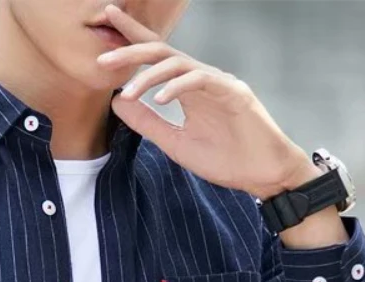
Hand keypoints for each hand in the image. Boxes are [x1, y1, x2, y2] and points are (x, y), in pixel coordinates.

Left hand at [97, 3, 311, 199]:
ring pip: (178, 63)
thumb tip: (118, 100)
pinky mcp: (232, 92)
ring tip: (127, 90)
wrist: (263, 174)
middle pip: (162, 52)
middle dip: (130, 50)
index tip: (107, 24)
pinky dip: (177, 87)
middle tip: (101, 58)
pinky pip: (200, 80)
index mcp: (188, 88)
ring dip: (148, 75)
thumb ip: (148, 123)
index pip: (156, 57)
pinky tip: (159, 98)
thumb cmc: (226, 160)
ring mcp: (218, 82)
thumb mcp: (175, 143)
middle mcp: (201, 78)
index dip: (132, 39)